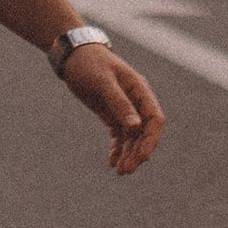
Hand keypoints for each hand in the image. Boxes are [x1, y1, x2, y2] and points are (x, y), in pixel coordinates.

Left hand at [61, 42, 163, 174]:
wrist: (73, 56)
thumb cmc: (89, 63)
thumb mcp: (103, 82)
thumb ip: (119, 103)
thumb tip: (136, 127)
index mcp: (139, 90)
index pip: (154, 119)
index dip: (151, 140)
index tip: (143, 158)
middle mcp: (136, 101)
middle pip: (144, 132)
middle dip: (137, 152)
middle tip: (126, 170)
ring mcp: (125, 108)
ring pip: (132, 137)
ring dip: (128, 154)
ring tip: (120, 171)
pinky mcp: (112, 113)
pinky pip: (119, 135)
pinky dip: (117, 148)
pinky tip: (112, 162)